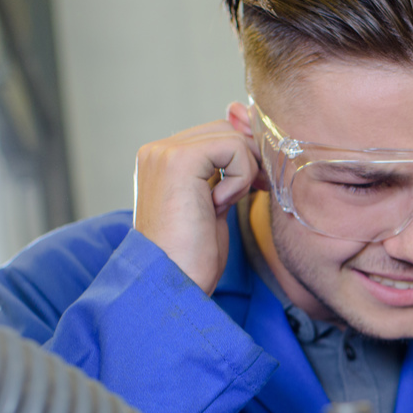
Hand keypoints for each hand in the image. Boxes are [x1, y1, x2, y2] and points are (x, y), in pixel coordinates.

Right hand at [131, 111, 260, 294]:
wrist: (173, 282)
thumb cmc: (193, 255)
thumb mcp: (214, 204)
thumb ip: (226, 171)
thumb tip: (249, 137)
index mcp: (162, 160)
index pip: (218, 134)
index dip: (245, 158)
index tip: (255, 186)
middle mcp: (158, 151)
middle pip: (227, 129)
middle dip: (251, 160)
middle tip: (255, 191)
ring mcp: (164, 152)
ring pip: (232, 136)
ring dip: (245, 172)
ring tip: (225, 204)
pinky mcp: (178, 160)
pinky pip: (233, 149)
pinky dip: (240, 177)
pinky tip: (220, 204)